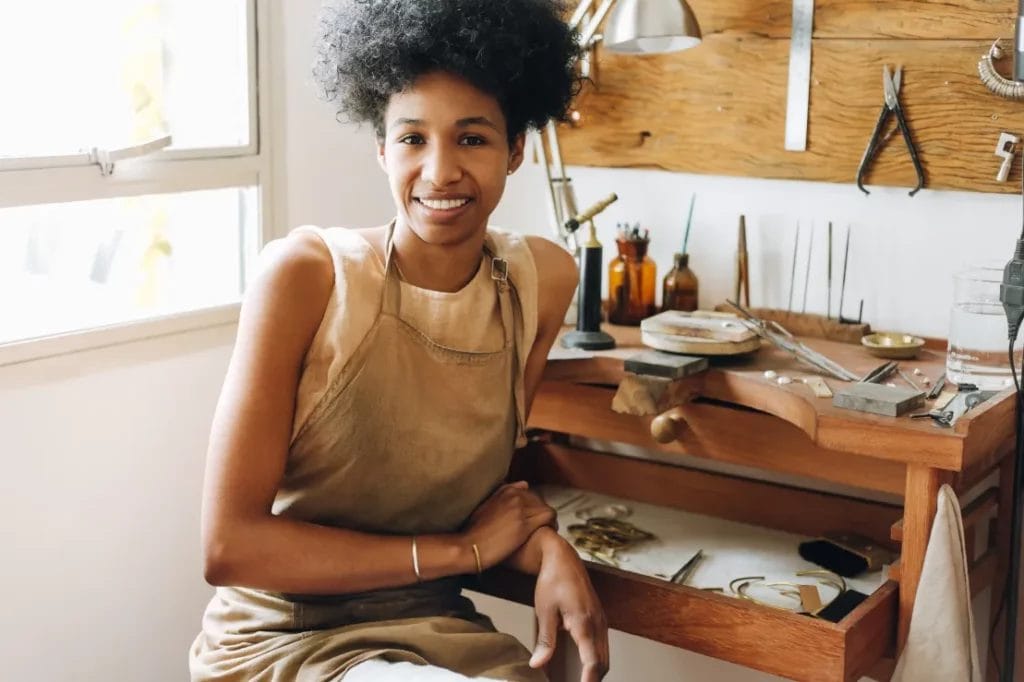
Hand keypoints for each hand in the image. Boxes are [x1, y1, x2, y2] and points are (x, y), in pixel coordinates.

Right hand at [462, 482, 556, 569]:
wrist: (469, 546)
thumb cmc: (474, 531)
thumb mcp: (485, 507)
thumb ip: (502, 495)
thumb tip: (523, 484)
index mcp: (504, 490)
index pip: (528, 491)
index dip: (531, 504)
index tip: (531, 515)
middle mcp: (513, 495)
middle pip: (538, 499)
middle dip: (540, 511)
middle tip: (539, 524)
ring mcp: (520, 508)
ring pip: (545, 507)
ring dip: (547, 518)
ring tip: (546, 528)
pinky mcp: (525, 524)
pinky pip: (549, 516)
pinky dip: (552, 523)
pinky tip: (549, 531)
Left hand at [529, 539, 608, 681]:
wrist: (563, 557)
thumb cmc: (553, 580)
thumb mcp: (544, 611)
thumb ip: (545, 641)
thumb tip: (538, 665)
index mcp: (584, 622)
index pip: (592, 661)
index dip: (588, 680)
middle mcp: (598, 623)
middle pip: (603, 663)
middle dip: (593, 680)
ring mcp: (601, 621)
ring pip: (605, 655)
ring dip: (595, 671)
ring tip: (579, 680)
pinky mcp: (599, 618)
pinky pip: (602, 646)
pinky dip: (595, 660)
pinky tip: (582, 666)